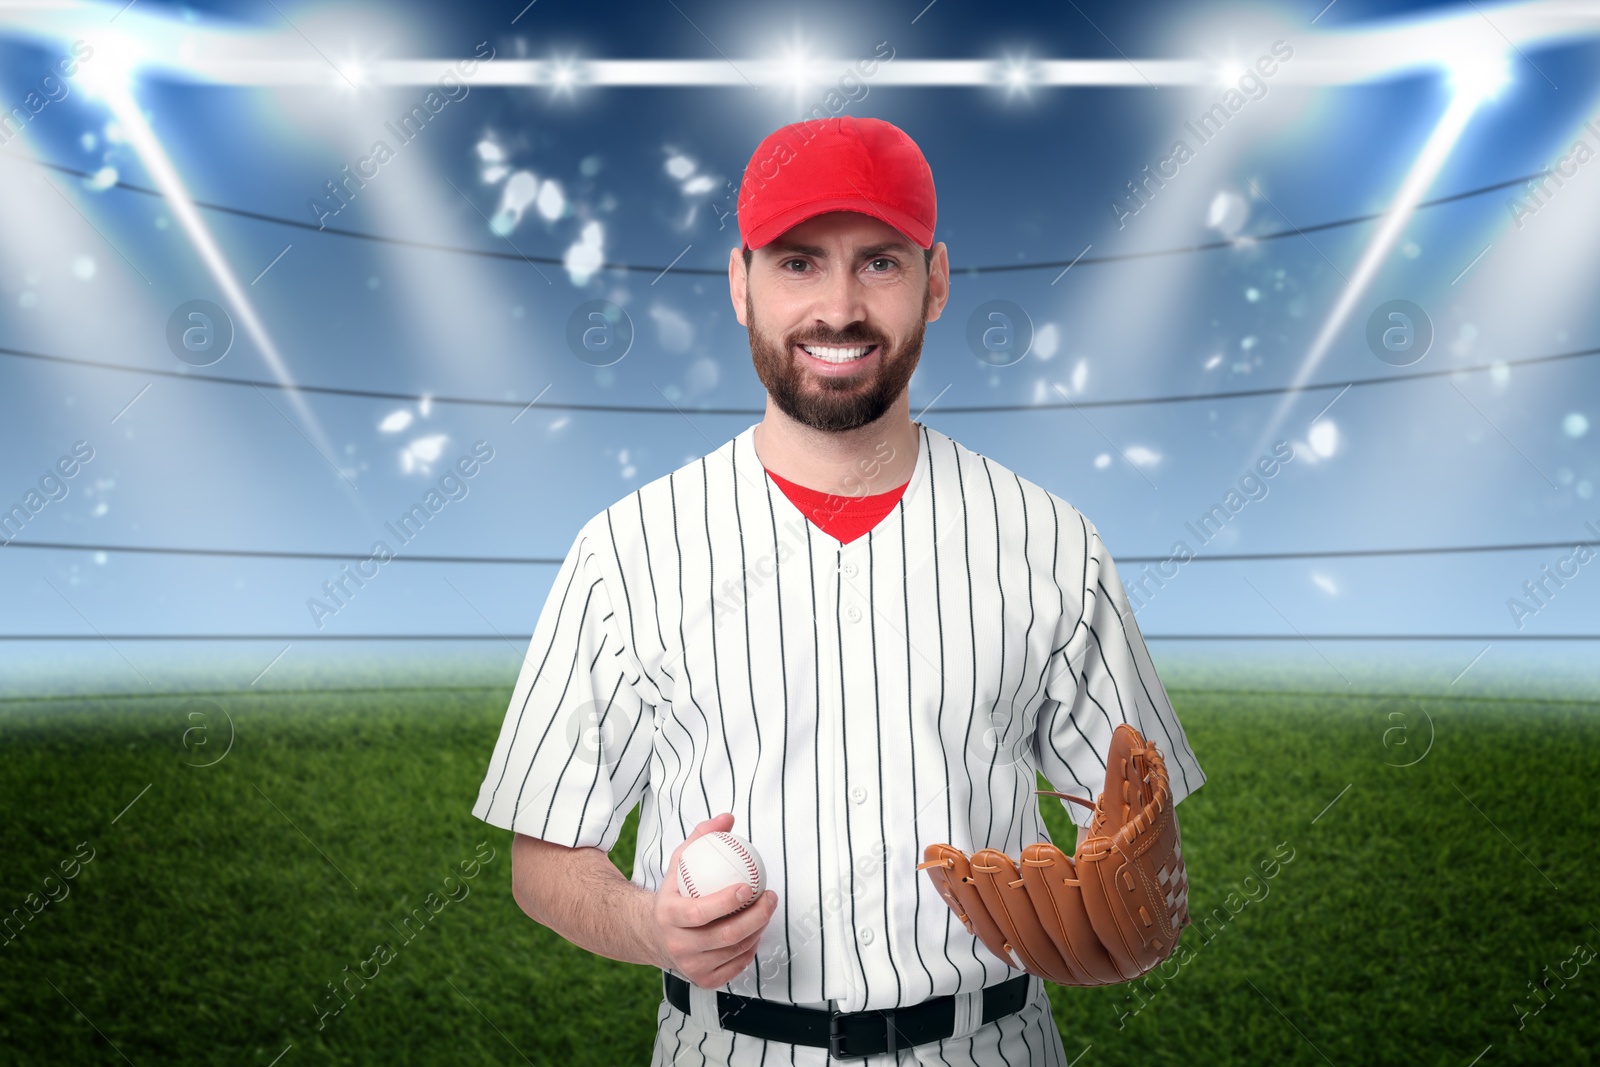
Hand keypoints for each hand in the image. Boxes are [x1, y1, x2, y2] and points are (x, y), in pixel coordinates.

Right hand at [648, 813, 779, 988]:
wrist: (653, 933)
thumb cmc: (673, 893)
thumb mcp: (680, 862)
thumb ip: (702, 838)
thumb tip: (727, 818)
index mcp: (669, 916)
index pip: (699, 913)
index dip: (726, 903)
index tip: (747, 887)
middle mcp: (678, 945)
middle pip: (724, 936)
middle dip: (755, 917)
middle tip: (770, 897)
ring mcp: (690, 966)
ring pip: (734, 951)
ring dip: (758, 930)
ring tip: (767, 910)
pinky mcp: (703, 980)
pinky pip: (736, 966)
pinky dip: (751, 949)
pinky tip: (757, 931)